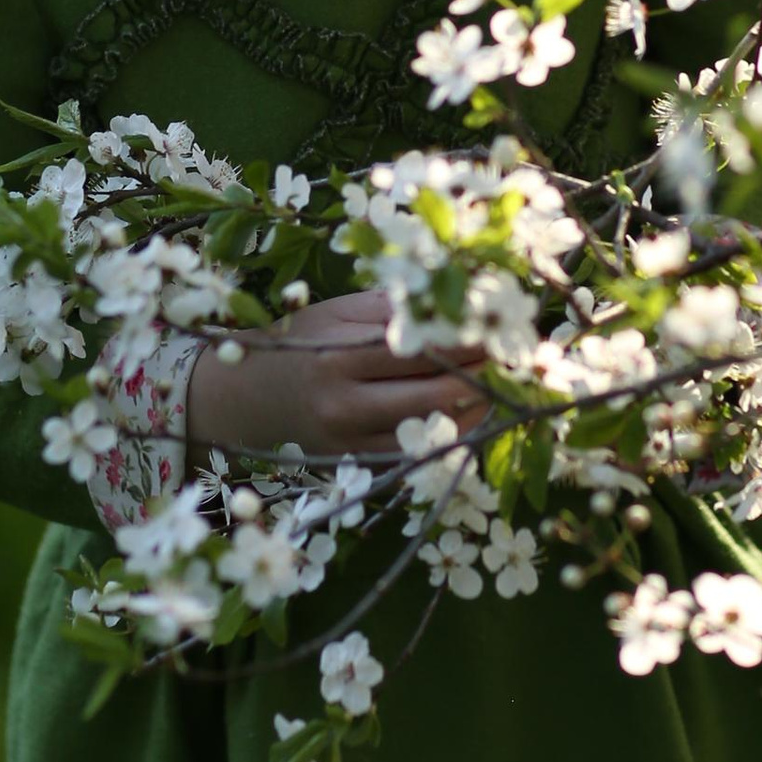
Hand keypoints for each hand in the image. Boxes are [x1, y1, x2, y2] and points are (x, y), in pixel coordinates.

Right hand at [184, 288, 487, 465]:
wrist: (253, 397)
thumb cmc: (302, 343)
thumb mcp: (338, 312)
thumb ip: (392, 307)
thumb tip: (455, 296)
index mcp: (338, 357)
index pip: (418, 350)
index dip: (465, 340)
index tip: (498, 325)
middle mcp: (343, 405)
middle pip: (433, 395)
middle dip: (480, 375)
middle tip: (508, 355)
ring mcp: (350, 442)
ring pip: (431, 432)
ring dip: (474, 408)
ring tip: (496, 381)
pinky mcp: (357, 465)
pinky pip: (418, 456)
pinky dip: (450, 435)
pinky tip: (468, 412)